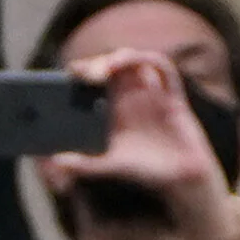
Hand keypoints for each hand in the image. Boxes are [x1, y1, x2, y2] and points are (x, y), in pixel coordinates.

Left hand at [47, 49, 239, 239]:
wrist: (182, 181)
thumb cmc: (147, 172)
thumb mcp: (112, 166)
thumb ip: (86, 164)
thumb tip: (57, 161)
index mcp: (114, 107)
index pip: (94, 80)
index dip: (82, 71)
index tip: (70, 74)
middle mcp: (130, 96)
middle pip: (110, 65)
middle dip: (96, 64)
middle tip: (84, 74)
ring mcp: (151, 92)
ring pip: (133, 61)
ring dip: (120, 58)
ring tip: (107, 69)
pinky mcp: (172, 95)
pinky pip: (163, 68)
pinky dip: (150, 61)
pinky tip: (137, 65)